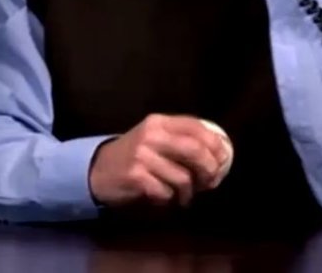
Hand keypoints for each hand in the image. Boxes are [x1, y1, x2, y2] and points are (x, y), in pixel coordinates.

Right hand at [88, 114, 231, 208]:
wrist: (98, 170)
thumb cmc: (135, 155)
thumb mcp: (155, 138)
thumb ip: (181, 140)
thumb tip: (219, 154)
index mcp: (159, 122)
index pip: (196, 126)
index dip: (215, 143)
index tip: (224, 158)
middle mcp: (151, 135)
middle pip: (194, 150)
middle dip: (210, 169)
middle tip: (212, 181)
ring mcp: (142, 156)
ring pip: (182, 176)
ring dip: (189, 191)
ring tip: (185, 195)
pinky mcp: (135, 176)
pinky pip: (166, 191)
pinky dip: (170, 198)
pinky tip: (165, 197)